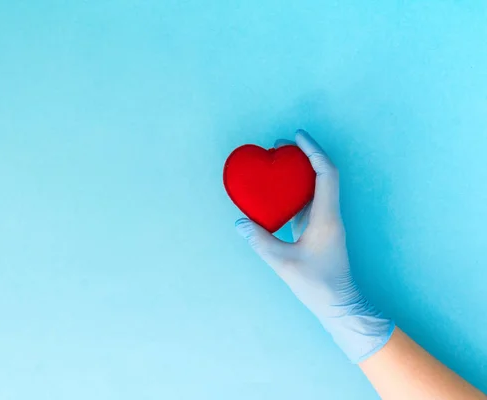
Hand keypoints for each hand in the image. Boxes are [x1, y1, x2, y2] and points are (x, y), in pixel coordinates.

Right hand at [235, 129, 393, 362]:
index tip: (297, 137)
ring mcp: (326, 222)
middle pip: (322, 174)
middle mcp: (330, 215)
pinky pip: (309, 201)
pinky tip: (279, 190)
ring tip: (278, 162)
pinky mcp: (320, 230)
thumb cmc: (316, 285)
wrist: (339, 304)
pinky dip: (296, 189)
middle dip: (304, 155)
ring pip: (317, 187)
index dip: (313, 151)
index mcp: (326, 218)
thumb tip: (239, 222)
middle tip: (280, 146)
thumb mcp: (283, 263)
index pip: (326, 174)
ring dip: (300, 171)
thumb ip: (260, 241)